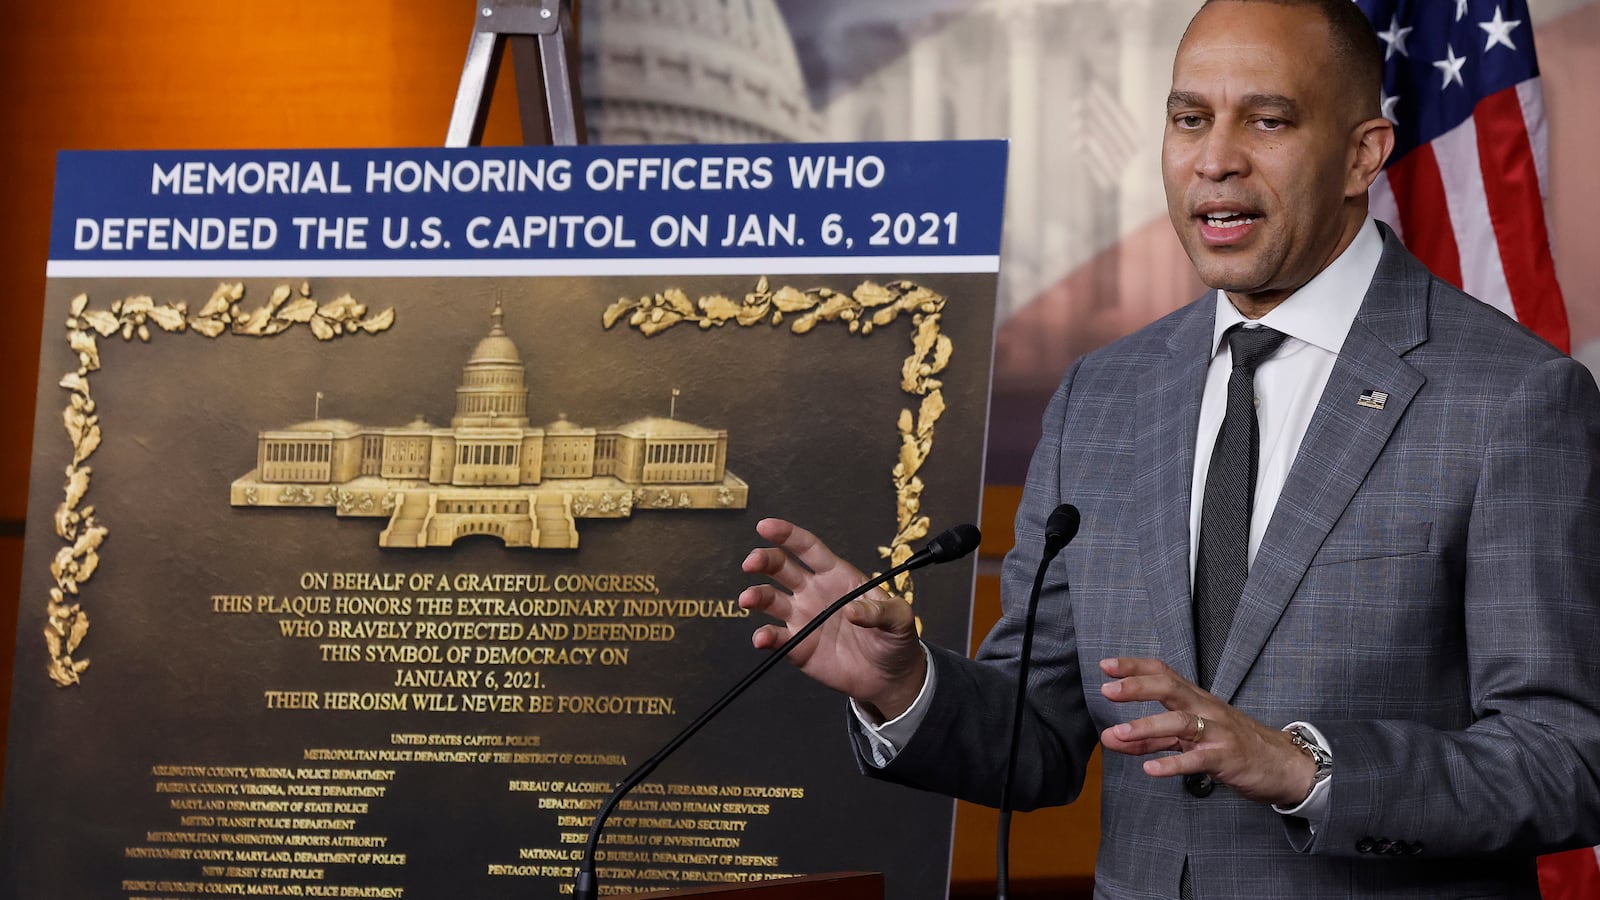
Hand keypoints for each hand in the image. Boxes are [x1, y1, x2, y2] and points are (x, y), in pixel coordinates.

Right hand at [738, 518, 926, 719]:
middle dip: (764, 560)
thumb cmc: (894, 639)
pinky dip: (765, 637)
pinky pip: (776, 638)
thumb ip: (881, 610)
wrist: (889, 677)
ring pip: (771, 600)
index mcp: (837, 576)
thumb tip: (854, 610)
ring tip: (748, 599)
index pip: (808, 548)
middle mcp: (814, 592)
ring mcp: (803, 619)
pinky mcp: (798, 646)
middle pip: (781, 568)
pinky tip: (762, 638)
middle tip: (751, 563)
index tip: (766, 526)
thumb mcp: (900, 619)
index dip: (787, 535)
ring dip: (756, 596)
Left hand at [1097, 657, 1314, 806]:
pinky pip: (1197, 759)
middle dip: (1137, 687)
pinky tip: (1150, 770)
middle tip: (1107, 691)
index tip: (1106, 665)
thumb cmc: (1231, 746)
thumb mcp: (1187, 739)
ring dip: (1147, 727)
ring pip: (1180, 722)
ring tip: (1117, 734)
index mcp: (1195, 699)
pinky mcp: (1227, 757)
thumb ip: (1148, 739)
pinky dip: (1173, 764)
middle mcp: (1205, 709)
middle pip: (1169, 688)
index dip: (1134, 667)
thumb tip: (1109, 737)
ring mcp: (1217, 732)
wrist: (1283, 765)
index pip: (1163, 673)